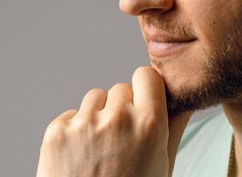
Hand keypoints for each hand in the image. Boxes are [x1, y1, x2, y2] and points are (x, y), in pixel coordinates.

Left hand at [36, 66, 191, 176]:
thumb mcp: (162, 166)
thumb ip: (174, 127)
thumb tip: (184, 101)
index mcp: (149, 125)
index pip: (146, 75)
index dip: (144, 90)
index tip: (142, 102)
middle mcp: (117, 119)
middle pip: (119, 88)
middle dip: (121, 108)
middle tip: (120, 140)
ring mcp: (83, 124)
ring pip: (94, 99)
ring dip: (97, 116)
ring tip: (100, 149)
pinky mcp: (57, 132)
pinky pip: (70, 115)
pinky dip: (74, 130)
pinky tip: (80, 156)